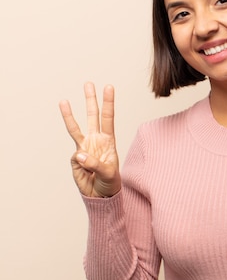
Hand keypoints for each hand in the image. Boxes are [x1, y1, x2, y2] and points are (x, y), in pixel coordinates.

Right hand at [59, 82, 120, 197]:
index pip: (108, 118)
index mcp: (109, 140)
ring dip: (69, 115)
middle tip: (89, 83)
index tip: (109, 87)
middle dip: (90, 100)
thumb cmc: (110, 182)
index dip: (108, 102)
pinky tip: (87, 172)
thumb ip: (95, 163)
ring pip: (76, 128)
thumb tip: (79, 154)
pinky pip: (74, 157)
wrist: (100, 195)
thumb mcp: (108, 173)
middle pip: (93, 116)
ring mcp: (85, 148)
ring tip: (63, 101)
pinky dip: (79, 164)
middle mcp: (96, 140)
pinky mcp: (76, 159)